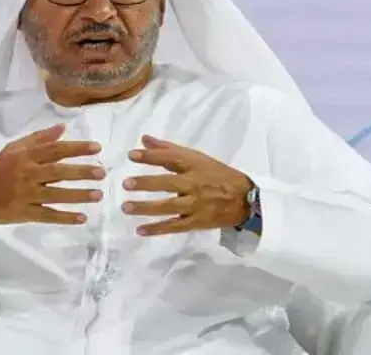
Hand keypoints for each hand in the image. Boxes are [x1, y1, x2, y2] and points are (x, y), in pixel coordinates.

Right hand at [0, 124, 104, 237]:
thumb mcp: (13, 149)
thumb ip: (38, 139)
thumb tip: (62, 127)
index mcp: (25, 156)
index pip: (55, 149)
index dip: (77, 148)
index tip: (97, 148)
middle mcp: (27, 174)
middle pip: (58, 172)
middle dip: (81, 172)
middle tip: (102, 173)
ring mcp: (26, 195)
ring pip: (56, 194)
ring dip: (78, 195)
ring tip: (98, 195)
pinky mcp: (24, 213)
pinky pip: (47, 215)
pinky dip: (64, 217)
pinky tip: (82, 218)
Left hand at [121, 135, 253, 235]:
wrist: (244, 199)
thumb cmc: (217, 175)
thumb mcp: (197, 158)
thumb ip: (168, 150)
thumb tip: (144, 139)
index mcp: (195, 165)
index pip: (171, 158)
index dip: (151, 156)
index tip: (131, 155)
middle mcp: (194, 184)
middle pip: (168, 183)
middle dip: (146, 183)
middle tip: (126, 184)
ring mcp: (195, 204)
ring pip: (168, 206)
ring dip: (146, 208)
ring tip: (125, 207)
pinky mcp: (196, 222)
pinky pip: (174, 226)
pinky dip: (157, 229)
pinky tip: (140, 230)